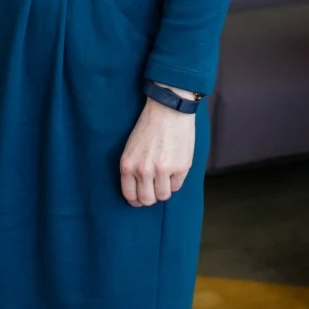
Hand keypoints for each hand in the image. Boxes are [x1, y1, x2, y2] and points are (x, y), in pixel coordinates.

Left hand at [119, 89, 195, 206]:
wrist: (168, 108)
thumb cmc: (149, 126)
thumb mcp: (132, 148)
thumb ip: (133, 170)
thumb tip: (139, 192)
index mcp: (128, 165)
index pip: (130, 196)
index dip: (137, 200)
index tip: (141, 196)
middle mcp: (143, 170)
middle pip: (147, 200)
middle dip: (151, 196)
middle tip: (154, 187)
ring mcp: (162, 170)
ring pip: (163, 196)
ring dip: (164, 188)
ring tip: (165, 174)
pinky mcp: (180, 168)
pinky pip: (177, 186)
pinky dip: (176, 180)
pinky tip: (174, 165)